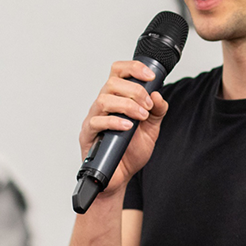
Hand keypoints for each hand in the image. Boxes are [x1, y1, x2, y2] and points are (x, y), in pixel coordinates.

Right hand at [77, 61, 168, 195]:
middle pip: (112, 83)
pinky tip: (128, 127)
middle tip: (147, 106)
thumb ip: (157, 112)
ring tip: (140, 117)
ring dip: (127, 106)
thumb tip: (158, 95)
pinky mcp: (88, 134)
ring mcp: (94, 119)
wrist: (120, 177)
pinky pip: (96, 122)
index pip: (118, 72)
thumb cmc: (130, 153)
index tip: (150, 76)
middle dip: (135, 91)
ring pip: (104, 99)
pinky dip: (114, 122)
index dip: (133, 68)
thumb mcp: (151, 129)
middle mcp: (103, 105)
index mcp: (117, 99)